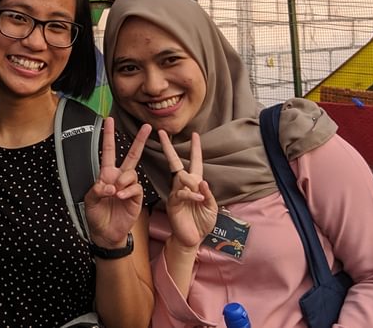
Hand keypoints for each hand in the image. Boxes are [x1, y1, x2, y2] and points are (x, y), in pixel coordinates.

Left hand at [84, 119, 150, 247]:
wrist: (106, 233)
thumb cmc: (96, 215)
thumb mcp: (89, 201)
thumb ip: (97, 190)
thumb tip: (110, 185)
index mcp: (106, 174)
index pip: (109, 151)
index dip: (108, 135)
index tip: (109, 120)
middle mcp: (119, 177)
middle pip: (132, 155)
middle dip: (139, 141)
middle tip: (147, 127)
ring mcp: (129, 187)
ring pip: (132, 173)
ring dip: (123, 180)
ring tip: (115, 192)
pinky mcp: (136, 197)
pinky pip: (136, 188)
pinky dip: (128, 190)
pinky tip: (121, 196)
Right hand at [162, 131, 216, 248]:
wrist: (192, 239)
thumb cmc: (202, 223)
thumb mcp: (212, 208)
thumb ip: (208, 195)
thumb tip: (202, 182)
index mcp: (195, 184)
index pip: (195, 162)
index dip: (195, 149)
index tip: (195, 134)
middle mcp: (183, 186)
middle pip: (175, 162)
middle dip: (168, 147)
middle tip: (161, 132)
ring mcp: (176, 193)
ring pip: (181, 177)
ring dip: (191, 182)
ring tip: (198, 194)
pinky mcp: (173, 203)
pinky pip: (181, 193)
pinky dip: (191, 195)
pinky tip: (199, 199)